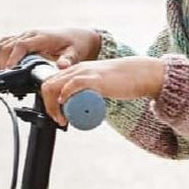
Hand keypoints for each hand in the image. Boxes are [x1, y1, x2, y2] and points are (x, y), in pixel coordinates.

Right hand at [0, 27, 100, 70]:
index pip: (20, 45)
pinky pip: (8, 43)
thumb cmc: (78, 44)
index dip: (12, 59)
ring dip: (2, 58)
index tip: (9, 71)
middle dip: (3, 61)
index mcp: (42, 37)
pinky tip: (11, 67)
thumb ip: (68, 60)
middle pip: (7, 44)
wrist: (81, 36)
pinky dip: (5, 54)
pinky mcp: (25, 38)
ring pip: (5, 43)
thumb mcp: (75, 53)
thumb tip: (62, 66)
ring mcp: (27, 35)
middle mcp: (31, 34)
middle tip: (9, 79)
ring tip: (9, 74)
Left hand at [39, 56, 165, 127]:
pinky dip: (65, 96)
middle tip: (59, 120)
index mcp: (76, 70)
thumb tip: (83, 109)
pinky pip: (73, 85)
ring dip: (53, 106)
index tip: (56, 114)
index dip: (47, 100)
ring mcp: (85, 72)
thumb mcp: (99, 85)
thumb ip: (89, 92)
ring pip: (56, 86)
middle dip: (47, 106)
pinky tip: (66, 106)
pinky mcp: (95, 78)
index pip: (51, 82)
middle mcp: (77, 69)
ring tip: (63, 119)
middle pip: (48, 85)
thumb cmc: (123, 82)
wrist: (141, 74)